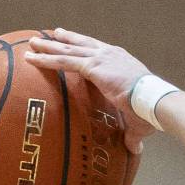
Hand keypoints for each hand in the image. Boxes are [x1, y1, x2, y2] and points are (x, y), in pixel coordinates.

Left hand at [26, 29, 155, 153]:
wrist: (153, 100)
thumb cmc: (150, 111)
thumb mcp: (139, 121)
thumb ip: (132, 134)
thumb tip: (134, 150)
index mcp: (121, 61)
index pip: (99, 50)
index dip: (86, 46)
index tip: (78, 42)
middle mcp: (110, 54)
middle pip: (82, 44)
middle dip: (66, 39)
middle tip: (52, 34)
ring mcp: (100, 58)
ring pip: (68, 50)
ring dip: (49, 47)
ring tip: (33, 43)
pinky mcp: (92, 67)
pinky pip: (64, 61)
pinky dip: (46, 59)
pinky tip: (32, 58)